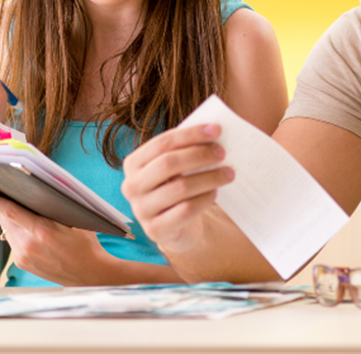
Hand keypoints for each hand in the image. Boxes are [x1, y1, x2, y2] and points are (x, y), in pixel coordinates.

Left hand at [0, 190, 110, 285]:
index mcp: (43, 230)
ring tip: (22, 212)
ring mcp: (23, 257)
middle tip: (3, 193)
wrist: (89, 274)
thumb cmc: (85, 242)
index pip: (10, 211)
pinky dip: (17, 233)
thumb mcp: (74, 220)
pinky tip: (29, 232)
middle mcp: (29, 245)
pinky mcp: (22, 264)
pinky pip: (13, 242)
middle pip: (3, 219)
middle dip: (1, 206)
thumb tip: (31, 189)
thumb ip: (52, 206)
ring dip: (9, 219)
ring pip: (7, 230)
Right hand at [120, 124, 233, 253]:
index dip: (190, 135)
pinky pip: (185, 211)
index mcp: (133, 163)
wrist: (176, 228)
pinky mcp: (155, 230)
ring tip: (228, 174)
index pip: (162, 143)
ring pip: (179, 188)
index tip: (216, 129)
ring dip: (209, 178)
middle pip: (168, 163)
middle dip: (199, 155)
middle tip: (222, 153)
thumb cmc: (177, 188)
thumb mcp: (176, 168)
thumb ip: (186, 151)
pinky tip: (215, 193)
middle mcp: (131, 186)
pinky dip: (204, 199)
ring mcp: (141, 210)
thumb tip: (213, 134)